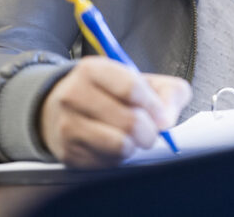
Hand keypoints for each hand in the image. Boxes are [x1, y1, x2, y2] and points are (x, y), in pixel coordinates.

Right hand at [39, 56, 191, 166]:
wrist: (66, 108)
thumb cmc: (112, 93)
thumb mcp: (141, 80)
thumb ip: (167, 92)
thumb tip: (166, 120)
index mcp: (93, 70)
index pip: (131, 88)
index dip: (154, 107)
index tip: (162, 117)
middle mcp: (74, 95)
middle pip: (129, 121)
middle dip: (149, 131)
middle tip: (150, 132)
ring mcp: (67, 125)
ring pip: (119, 145)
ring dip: (134, 145)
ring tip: (132, 138)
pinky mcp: (68, 152)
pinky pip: (107, 163)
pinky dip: (117, 158)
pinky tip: (113, 146)